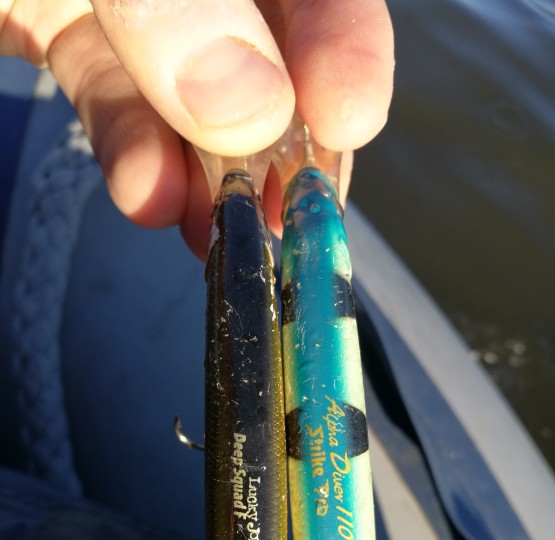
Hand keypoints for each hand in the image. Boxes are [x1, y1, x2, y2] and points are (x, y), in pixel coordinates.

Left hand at [1, 1, 393, 258]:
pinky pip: (118, 94)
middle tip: (285, 216)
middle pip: (267, 38)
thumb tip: (254, 108)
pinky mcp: (66, 22)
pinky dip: (140, 154)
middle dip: (280, 136)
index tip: (347, 124)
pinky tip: (150, 201)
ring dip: (208, 171)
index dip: (342, 40)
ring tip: (212, 234)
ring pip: (194, 85)